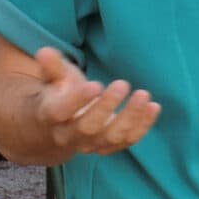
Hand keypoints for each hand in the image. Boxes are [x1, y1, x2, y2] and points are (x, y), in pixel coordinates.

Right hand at [25, 46, 159, 157]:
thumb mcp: (51, 79)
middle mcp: (69, 136)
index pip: (61, 111)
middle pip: (88, 128)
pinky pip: (127, 140)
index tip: (95, 84)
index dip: (77, 100)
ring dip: (130, 118)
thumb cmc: (56, 95)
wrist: (57, 128)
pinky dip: (143, 126)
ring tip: (144, 95)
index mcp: (51, 116)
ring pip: (111, 137)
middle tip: (122, 84)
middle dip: (106, 108)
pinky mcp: (108, 146)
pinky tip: (154, 107)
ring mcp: (90, 145)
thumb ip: (52, 67)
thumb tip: (45, 52)